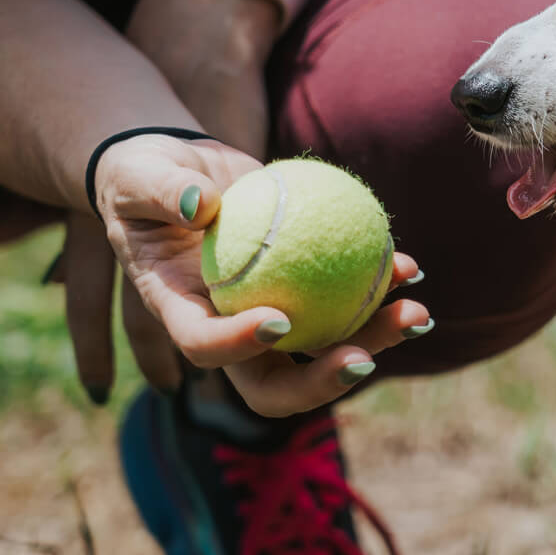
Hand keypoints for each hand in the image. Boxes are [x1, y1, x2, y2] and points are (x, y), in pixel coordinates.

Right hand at [74, 133, 427, 414]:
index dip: (238, 346)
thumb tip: (201, 204)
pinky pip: (343, 300)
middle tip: (363, 359)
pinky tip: (408, 268)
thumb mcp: (140, 174)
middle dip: (320, 382)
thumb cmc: (144, 174)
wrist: (179, 172)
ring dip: (373, 339)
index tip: (279, 320)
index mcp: (179, 311)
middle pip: (272, 382)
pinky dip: (378, 289)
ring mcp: (268, 315)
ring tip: (416, 314)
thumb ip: (165, 189)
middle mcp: (227, 328)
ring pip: (322, 349)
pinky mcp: (301, 291)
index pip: (203, 345)